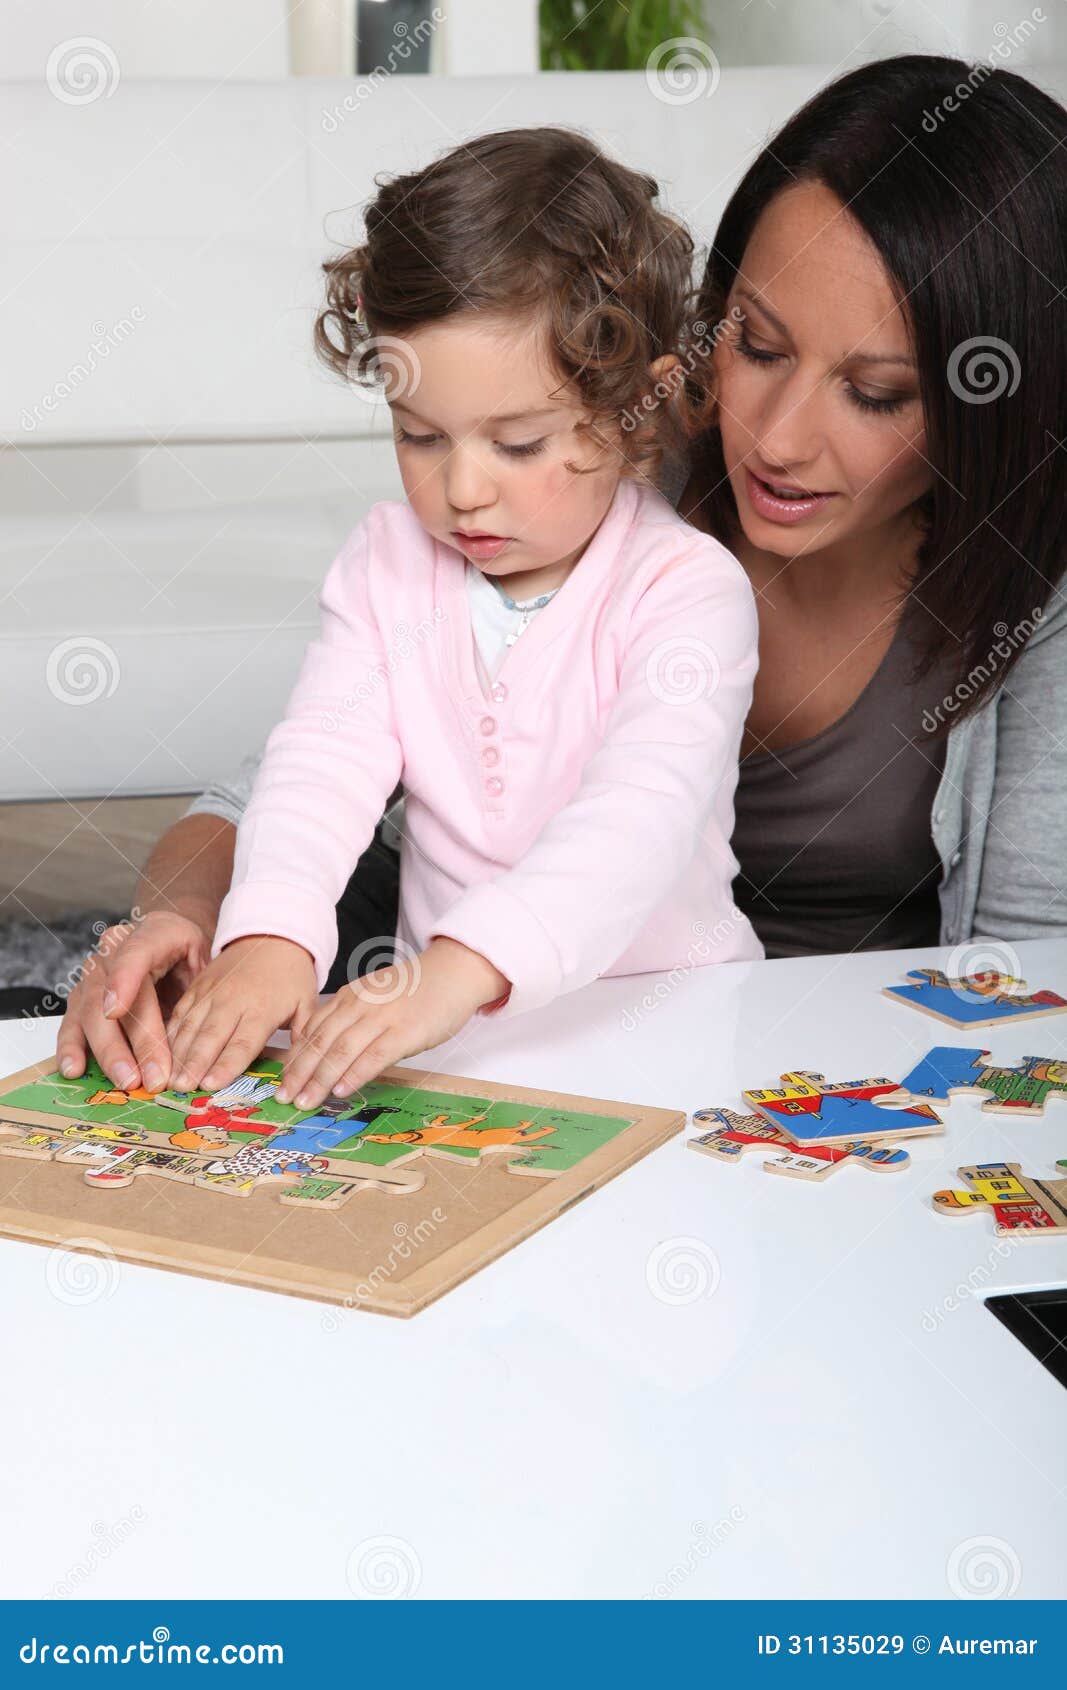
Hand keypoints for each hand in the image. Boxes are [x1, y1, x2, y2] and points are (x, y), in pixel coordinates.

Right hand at [56, 910, 210, 1091]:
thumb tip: (192, 1051)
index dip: (123, 979)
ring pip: (90, 1012)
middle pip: (111, 994)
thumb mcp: (207, 964)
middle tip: (144, 1076)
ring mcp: (93, 974)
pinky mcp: (81, 998)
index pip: (135, 953)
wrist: (177, 945)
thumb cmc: (194, 957)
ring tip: (123, 1079)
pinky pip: (72, 1023)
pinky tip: (74, 1068)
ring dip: (107, 1051)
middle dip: (129, 1040)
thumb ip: (197, 995)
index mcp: (152, 933)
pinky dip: (72, 1048)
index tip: (115, 1010)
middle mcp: (113, 950)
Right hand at [165, 935, 318, 1094]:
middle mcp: (233, 1000)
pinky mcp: (197, 987)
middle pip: (211, 1036)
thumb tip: (301, 1072)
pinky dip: (169, 1034)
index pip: (243, 1042)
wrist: (272, 936)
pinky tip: (162, 1055)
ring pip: (190, 1026)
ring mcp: (211, 992)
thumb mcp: (306, 1004)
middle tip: (181, 1088)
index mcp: (262, 1008)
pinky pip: (179, 1013)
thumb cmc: (291, 976)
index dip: (226, 1065)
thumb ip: (303, 1038)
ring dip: (177, 1053)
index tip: (211, 1084)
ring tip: (167, 1078)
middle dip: (195, 1063)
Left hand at [275, 937, 508, 1108]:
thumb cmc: (417, 991)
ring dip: (320, 1079)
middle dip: (299, 1073)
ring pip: (341, 1051)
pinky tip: (341, 1091)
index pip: (311, 1030)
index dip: (294, 1058)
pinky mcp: (405, 1032)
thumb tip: (326, 1052)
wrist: (454, 973)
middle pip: (320, 1042)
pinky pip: (374, 1056)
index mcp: (349, 997)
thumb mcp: (375, 997)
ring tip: (306, 1101)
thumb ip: (351, 1018)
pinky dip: (354, 1075)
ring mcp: (382, 1018)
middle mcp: (359, 1005)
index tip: (280, 1081)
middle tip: (284, 1097)